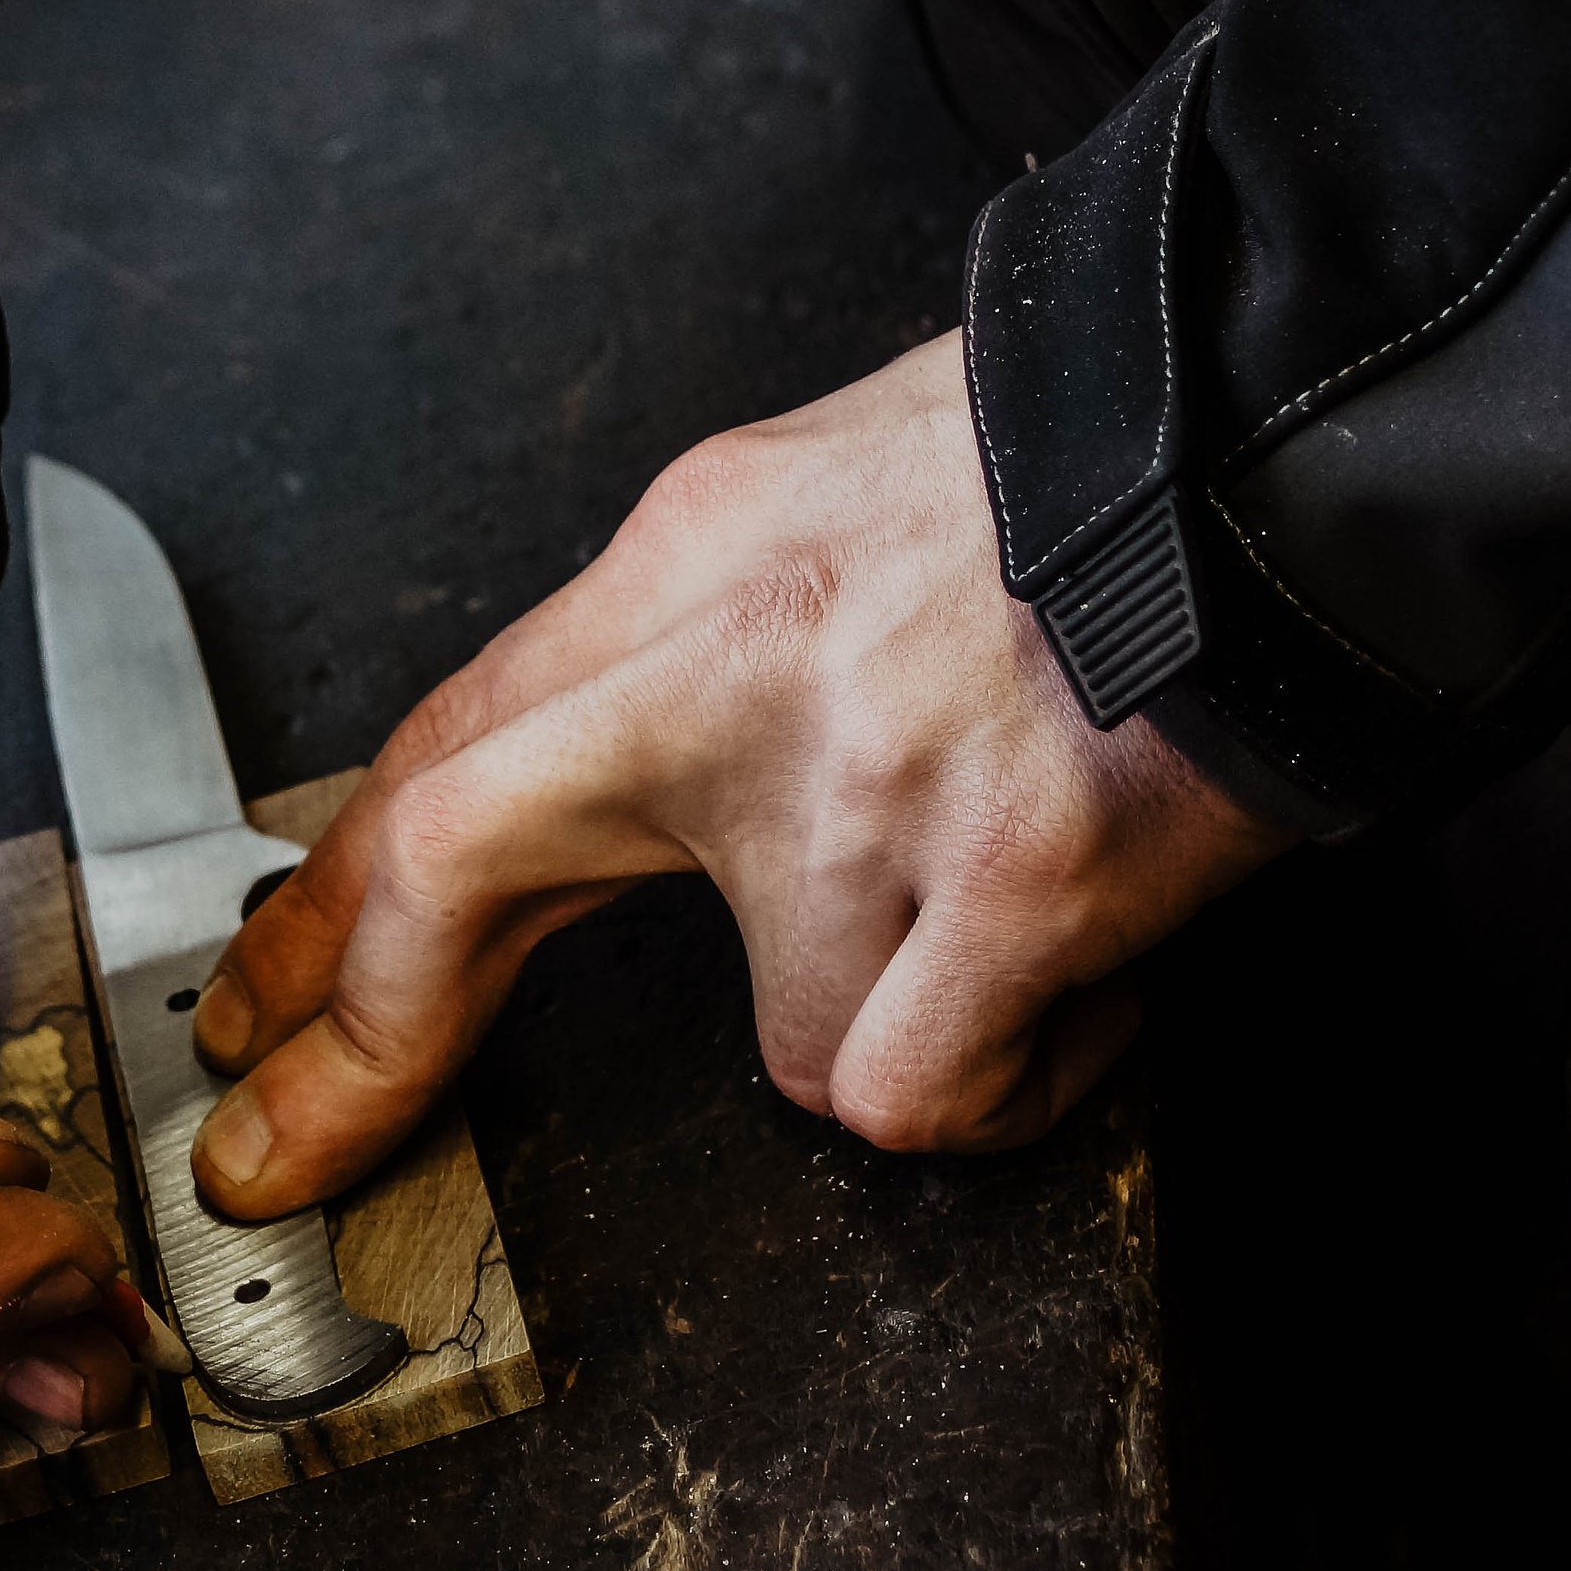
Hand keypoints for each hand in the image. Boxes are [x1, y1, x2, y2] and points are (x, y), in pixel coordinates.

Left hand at [187, 334, 1289, 1211]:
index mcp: (692, 561)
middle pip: (458, 866)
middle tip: (285, 1144)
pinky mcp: (1017, 884)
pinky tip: (1086, 991)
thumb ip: (716, 645)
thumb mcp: (842, 497)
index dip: (333, 894)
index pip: (447, 744)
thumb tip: (632, 797)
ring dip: (903, 1028)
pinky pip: (928, 1097)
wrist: (1308, 427)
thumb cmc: (1103, 466)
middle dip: (355, 1043)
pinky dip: (1018, 1083)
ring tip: (1020, 931)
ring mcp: (871, 788)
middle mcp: (739, 668)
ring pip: (791, 1051)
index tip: (262, 999)